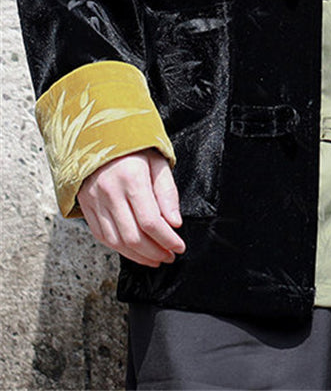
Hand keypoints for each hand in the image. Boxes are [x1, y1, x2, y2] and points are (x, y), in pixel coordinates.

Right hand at [77, 148, 185, 266]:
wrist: (98, 136)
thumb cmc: (133, 148)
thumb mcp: (157, 161)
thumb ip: (167, 192)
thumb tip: (175, 223)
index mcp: (131, 178)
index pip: (150, 221)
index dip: (167, 239)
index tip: (179, 247)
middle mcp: (110, 192)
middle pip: (133, 236)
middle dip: (155, 252)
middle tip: (169, 255)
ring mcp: (95, 202)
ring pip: (116, 241)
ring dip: (138, 256)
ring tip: (156, 258)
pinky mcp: (86, 208)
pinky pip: (102, 237)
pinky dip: (120, 249)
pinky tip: (135, 251)